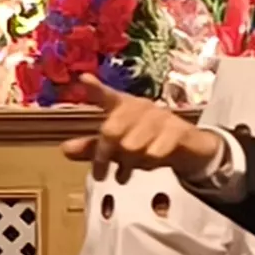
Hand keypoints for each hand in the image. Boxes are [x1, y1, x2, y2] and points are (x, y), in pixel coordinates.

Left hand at [56, 80, 226, 183]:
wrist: (190, 148)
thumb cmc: (147, 142)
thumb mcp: (118, 147)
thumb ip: (92, 148)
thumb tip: (64, 149)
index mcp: (123, 106)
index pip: (107, 96)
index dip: (96, 88)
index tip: (84, 79)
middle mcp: (141, 107)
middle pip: (111, 130)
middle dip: (103, 156)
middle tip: (100, 175)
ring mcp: (161, 116)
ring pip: (131, 146)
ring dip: (127, 165)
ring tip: (125, 173)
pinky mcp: (178, 130)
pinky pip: (155, 152)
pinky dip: (148, 164)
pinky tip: (149, 165)